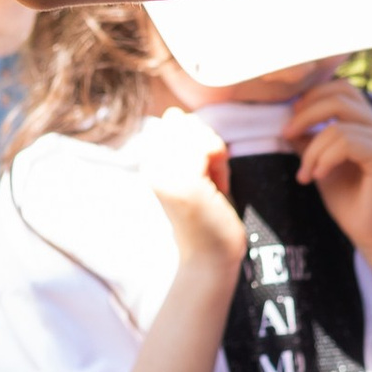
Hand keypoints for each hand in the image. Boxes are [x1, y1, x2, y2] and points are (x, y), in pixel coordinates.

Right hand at [134, 106, 243, 274]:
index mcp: (149, 165)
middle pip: (186, 123)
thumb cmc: (208, 217)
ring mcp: (165, 175)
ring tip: (215, 182)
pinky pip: (208, 147)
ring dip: (216, 154)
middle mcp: (150, 168)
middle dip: (207, 143)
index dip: (197, 138)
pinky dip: (221, 163)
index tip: (204, 168)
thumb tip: (173, 113)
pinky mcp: (184, 183)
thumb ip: (186, 144)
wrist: (211, 258)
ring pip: (198, 133)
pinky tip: (220, 185)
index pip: (174, 122)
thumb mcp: (195, 172)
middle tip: (212, 177)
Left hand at [288, 79, 371, 263]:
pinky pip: (345, 142)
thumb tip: (288, 121)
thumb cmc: (351, 203)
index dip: (312, 97)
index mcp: (371, 123)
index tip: (290, 122)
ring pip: (337, 123)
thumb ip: (310, 140)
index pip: (341, 90)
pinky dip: (324, 158)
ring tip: (305, 174)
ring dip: (312, 149)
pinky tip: (318, 176)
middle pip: (338, 97)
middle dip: (305, 115)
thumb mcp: (322, 164)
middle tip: (285, 135)